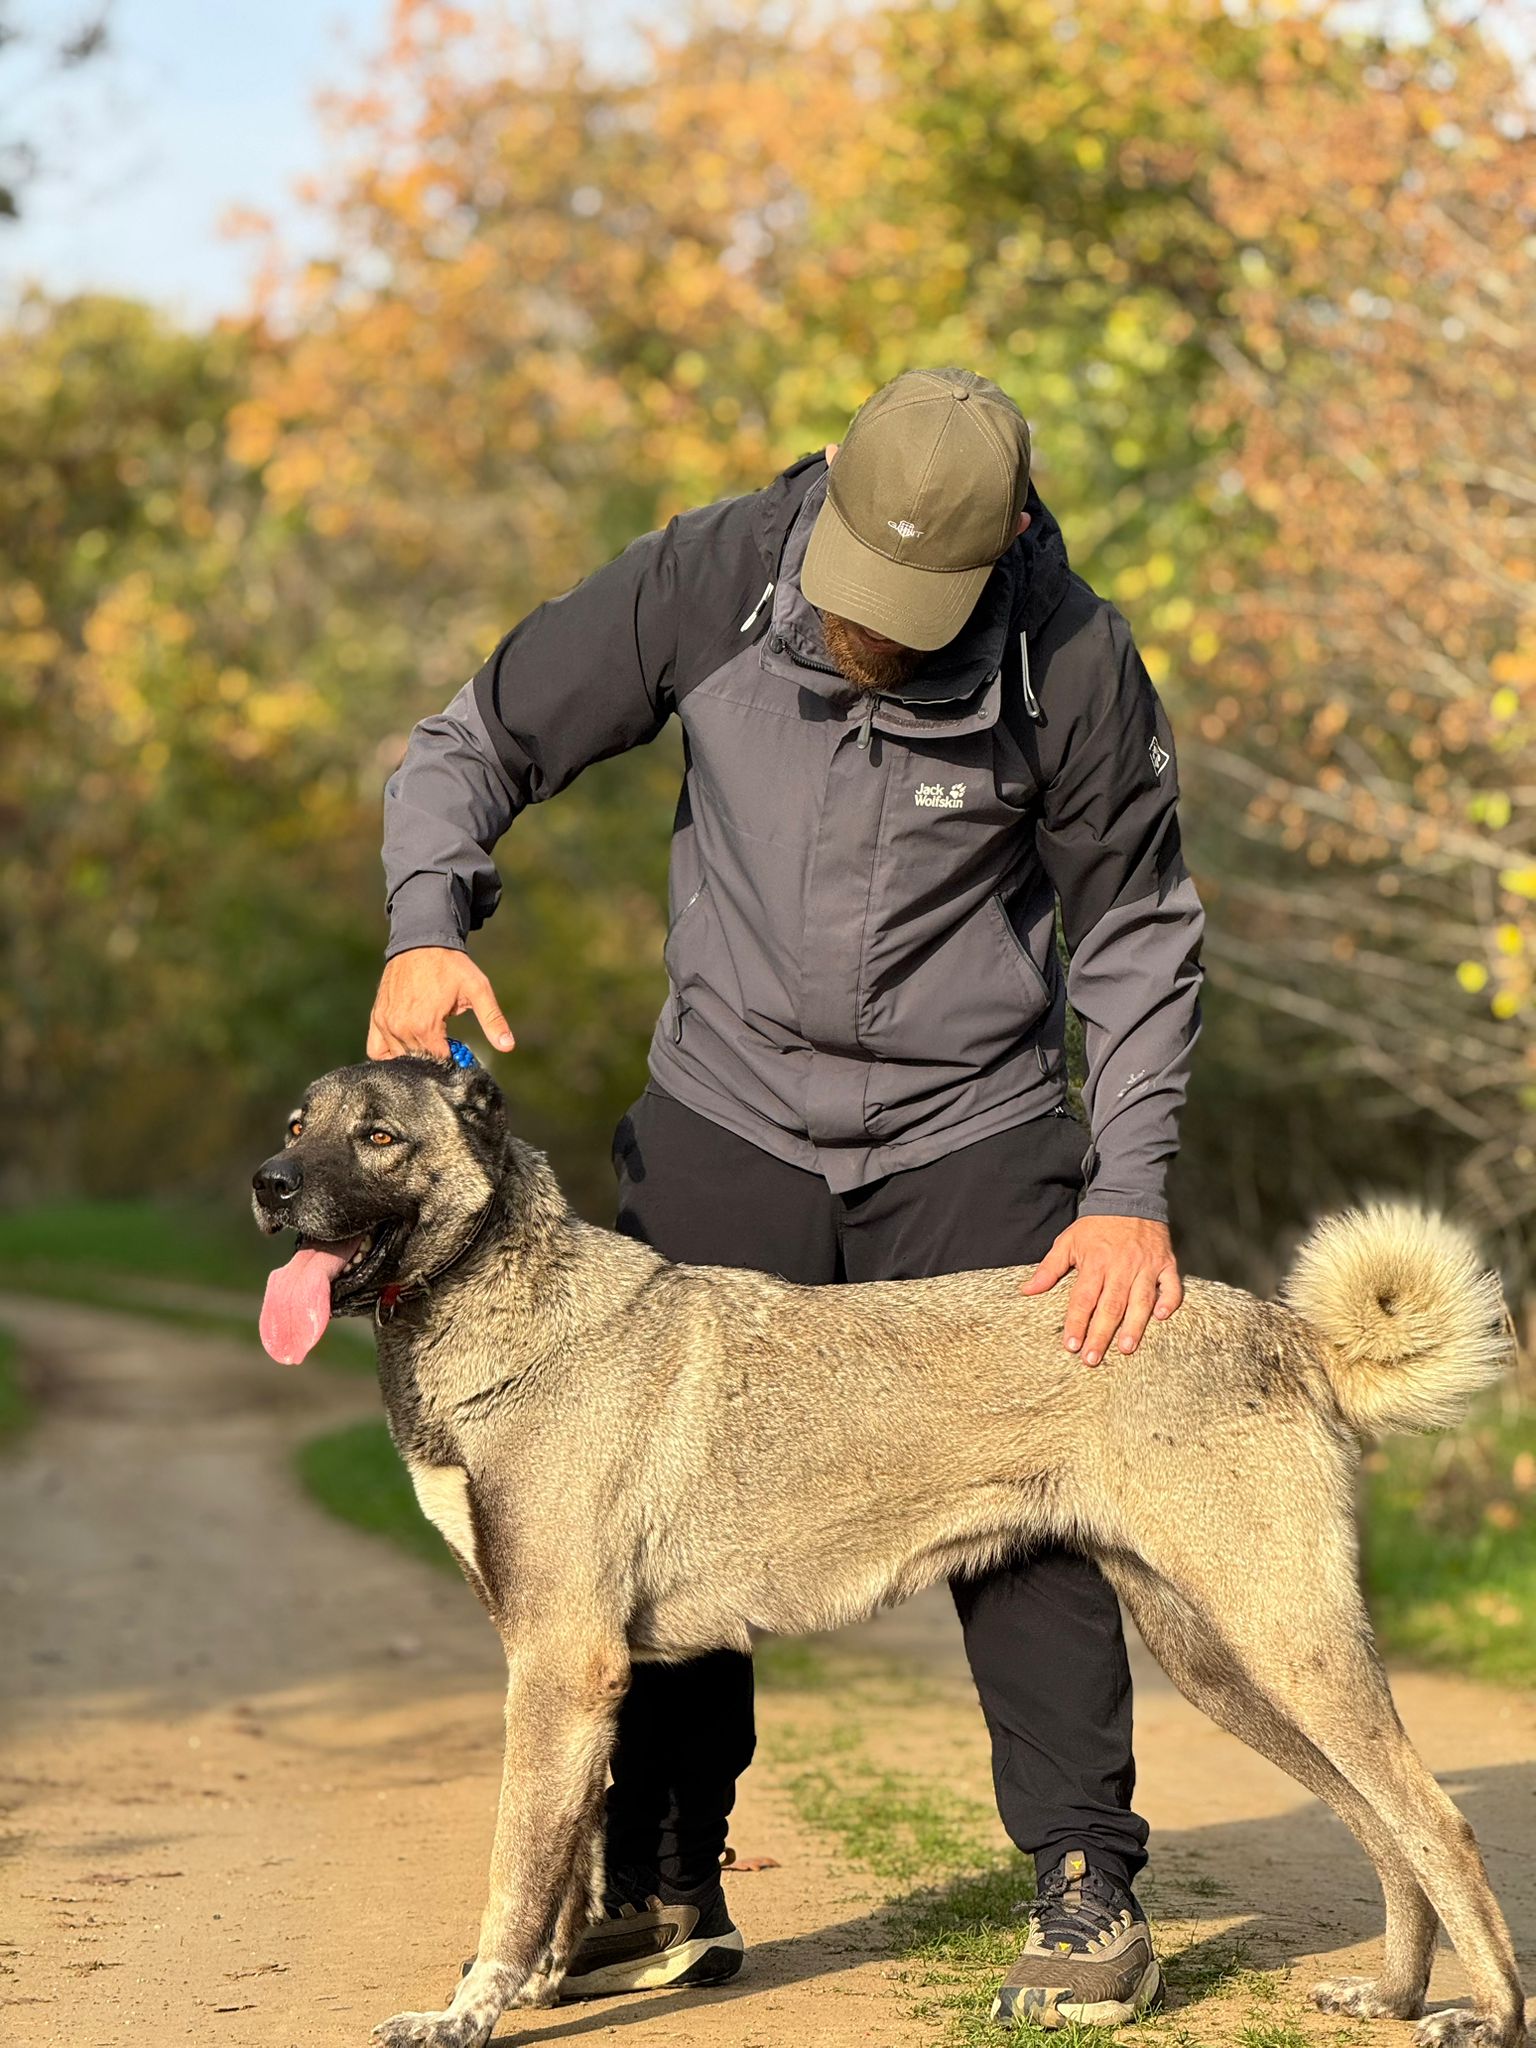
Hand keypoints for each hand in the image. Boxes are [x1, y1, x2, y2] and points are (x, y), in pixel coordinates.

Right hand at [367, 947, 514, 1060]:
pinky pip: (376, 1049)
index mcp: (425, 1026)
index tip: (459, 1048)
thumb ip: (493, 1020)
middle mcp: (401, 1028)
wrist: (422, 941)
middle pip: (420, 1060)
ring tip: (429, 1040)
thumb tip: (509, 1046)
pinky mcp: (377, 1018)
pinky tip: (406, 1046)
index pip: (439, 1061)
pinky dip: (390, 1053)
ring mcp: (385, 1024)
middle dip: (434, 1057)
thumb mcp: (478, 989)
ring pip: (399, 1058)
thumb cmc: (451, 965)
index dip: (452, 1058)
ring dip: (414, 1055)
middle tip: (446, 1042)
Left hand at [1020, 1216, 1182, 1365]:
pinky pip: (1171, 1285)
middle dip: (1101, 1334)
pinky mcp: (1166, 1263)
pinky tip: (1161, 1318)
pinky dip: (1169, 1301)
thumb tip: (1027, 1290)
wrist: (1129, 1197)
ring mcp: (1146, 1265)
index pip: (1083, 1298)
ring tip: (1125, 1349)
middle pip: (1110, 1305)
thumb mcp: (1068, 1241)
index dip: (1077, 1322)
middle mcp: (1121, 1266)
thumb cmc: (1096, 1226)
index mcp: (1095, 1262)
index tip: (1070, 1345)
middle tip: (1092, 1358)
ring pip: (1141, 1300)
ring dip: (1134, 1325)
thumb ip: (1049, 1268)